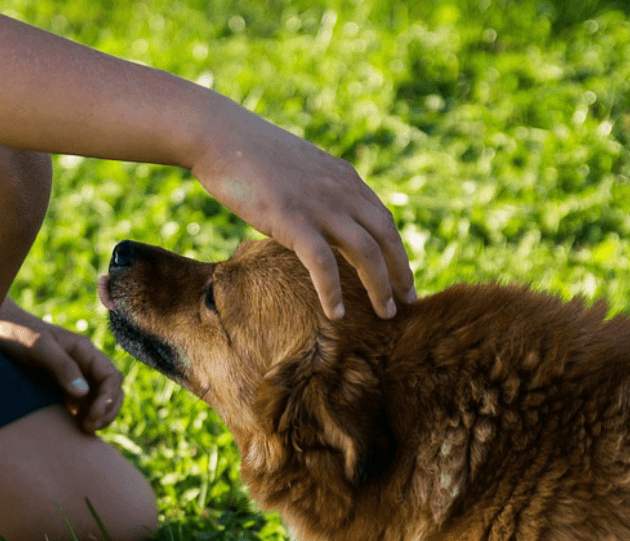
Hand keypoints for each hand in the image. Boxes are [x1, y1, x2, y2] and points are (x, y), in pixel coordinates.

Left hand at [0, 301, 122, 432]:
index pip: (111, 377)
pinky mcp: (61, 387)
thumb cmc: (17, 333)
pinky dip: (84, 416)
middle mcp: (84, 364)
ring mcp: (74, 376)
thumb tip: (84, 393)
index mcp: (84, 351)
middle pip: (112, 390)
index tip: (92, 416)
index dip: (108, 399)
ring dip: (99, 416)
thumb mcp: (39, 347)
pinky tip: (74, 427)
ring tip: (84, 430)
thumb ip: (62, 367)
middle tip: (89, 428)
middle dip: (107, 411)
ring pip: (99, 399)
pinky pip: (82, 405)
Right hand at [190, 114, 416, 318]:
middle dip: (400, 272)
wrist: (221, 137)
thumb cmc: (250, 155)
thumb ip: (317, 190)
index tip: (401, 275)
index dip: (396, 250)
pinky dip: (333, 292)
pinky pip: (323, 264)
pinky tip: (337, 314)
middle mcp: (341, 191)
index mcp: (344, 179)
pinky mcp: (294, 221)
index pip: (383, 219)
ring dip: (379, 287)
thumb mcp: (298, 168)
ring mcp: (320, 206)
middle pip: (386, 237)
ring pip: (366, 253)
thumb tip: (317, 214)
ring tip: (386, 314)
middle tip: (408, 300)